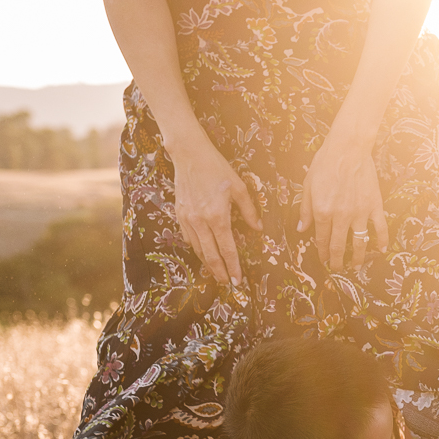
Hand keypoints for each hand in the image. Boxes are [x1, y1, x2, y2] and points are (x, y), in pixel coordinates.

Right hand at [171, 132, 260, 285]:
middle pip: (211, 256)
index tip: (238, 280)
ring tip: (217, 273)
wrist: (189, 154)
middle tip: (228, 284)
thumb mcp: (239, 188)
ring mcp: (188, 218)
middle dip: (220, 272)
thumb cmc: (217, 169)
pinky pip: (188, 238)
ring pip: (198, 249)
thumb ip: (249, 211)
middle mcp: (201, 221)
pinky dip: (197, 248)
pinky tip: (204, 253)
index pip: (227, 249)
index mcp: (218, 216)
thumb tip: (258, 229)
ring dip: (208, 263)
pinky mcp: (180, 214)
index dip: (233, 267)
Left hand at [298, 131, 388, 272]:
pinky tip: (381, 250)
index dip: (321, 253)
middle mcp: (341, 216)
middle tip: (337, 269)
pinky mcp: (374, 206)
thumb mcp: (308, 185)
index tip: (323, 260)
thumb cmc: (325, 163)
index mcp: (323, 212)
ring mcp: (360, 212)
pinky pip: (380, 228)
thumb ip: (305, 209)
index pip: (322, 239)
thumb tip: (302, 230)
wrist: (348, 148)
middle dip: (337, 261)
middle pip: (339, 246)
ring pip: (360, 243)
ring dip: (358, 258)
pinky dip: (381, 240)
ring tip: (356, 266)